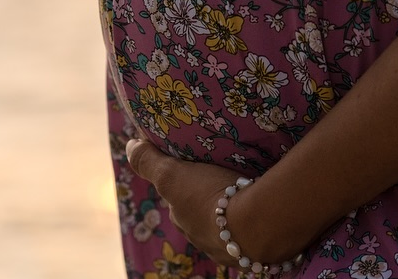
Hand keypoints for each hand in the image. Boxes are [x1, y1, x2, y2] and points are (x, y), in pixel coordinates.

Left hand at [124, 138, 312, 268]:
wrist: (258, 224)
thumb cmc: (211, 197)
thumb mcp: (172, 175)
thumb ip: (149, 162)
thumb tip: (130, 146)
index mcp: (184, 222)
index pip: (179, 201)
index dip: (184, 184)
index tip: (197, 167)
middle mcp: (205, 241)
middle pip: (203, 214)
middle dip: (211, 198)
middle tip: (225, 173)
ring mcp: (233, 248)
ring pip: (229, 224)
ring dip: (236, 209)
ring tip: (250, 186)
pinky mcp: (260, 250)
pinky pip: (256, 230)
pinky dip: (258, 218)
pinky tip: (267, 203)